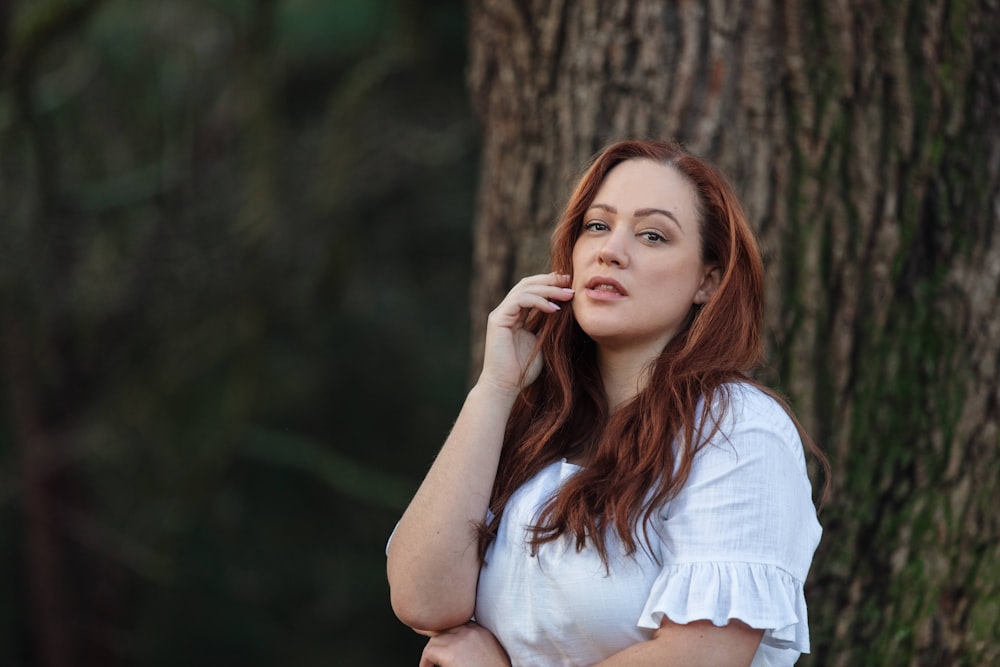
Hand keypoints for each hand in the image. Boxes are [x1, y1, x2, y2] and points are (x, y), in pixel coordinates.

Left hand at [418, 621, 510, 666]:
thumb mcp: (488, 651)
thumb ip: (474, 644)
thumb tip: (458, 650)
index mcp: (482, 630)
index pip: (458, 619)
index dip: (445, 625)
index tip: (435, 629)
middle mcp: (472, 631)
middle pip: (444, 623)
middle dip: (431, 627)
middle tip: (418, 627)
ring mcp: (461, 639)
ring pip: (435, 638)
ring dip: (431, 652)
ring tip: (429, 664)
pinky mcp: (452, 652)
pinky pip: (429, 652)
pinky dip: (426, 662)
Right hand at [479, 272, 573, 394]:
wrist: (506, 387)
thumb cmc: (523, 370)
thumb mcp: (541, 343)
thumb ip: (547, 327)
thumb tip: (564, 311)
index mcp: (515, 315)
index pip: (532, 290)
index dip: (550, 284)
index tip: (570, 284)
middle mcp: (506, 311)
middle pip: (527, 284)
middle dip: (550, 280)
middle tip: (570, 281)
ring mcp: (500, 314)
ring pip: (524, 289)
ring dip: (548, 290)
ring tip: (567, 295)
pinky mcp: (498, 320)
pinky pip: (519, 301)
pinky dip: (538, 301)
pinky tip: (554, 309)